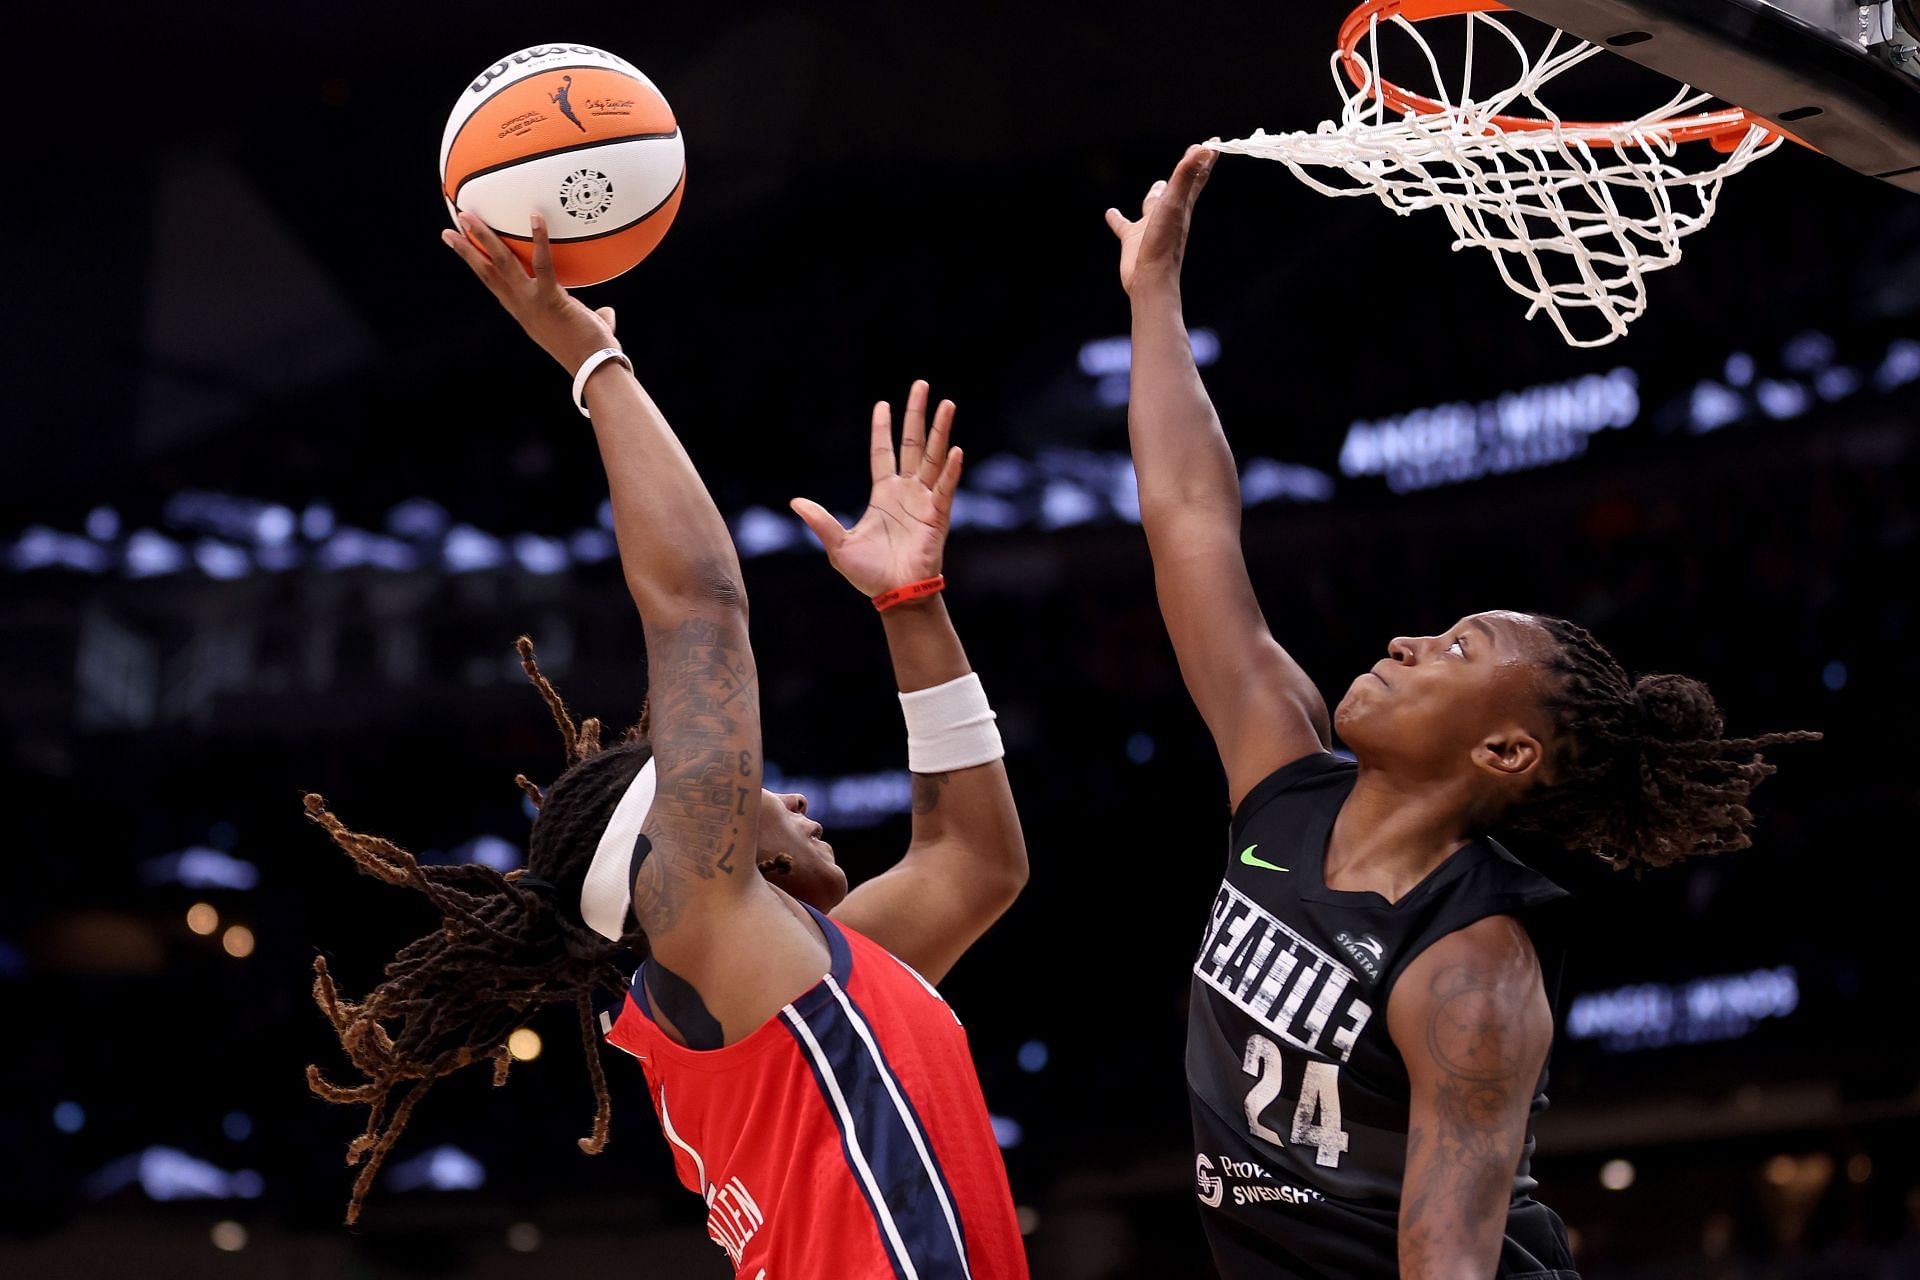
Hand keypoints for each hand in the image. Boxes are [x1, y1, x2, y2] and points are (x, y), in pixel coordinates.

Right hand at [441, 212, 619, 375]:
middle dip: (467, 250)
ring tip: (467, 216)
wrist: (595, 370)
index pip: (495, 285)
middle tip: (449, 230)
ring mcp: (532, 303)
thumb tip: (607, 314)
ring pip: (501, 265)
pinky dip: (539, 239)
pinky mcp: (550, 299)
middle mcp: (521, 307)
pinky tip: (534, 216)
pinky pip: (541, 265)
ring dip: (483, 238)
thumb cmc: (593, 353)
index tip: (464, 251)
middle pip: (487, 273)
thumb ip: (595, 318)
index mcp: (524, 313)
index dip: (478, 267)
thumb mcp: (587, 331)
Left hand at [790, 381, 962, 597]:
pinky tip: (956, 449)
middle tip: (921, 385)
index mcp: (883, 495)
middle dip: (917, 415)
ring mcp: (924, 502)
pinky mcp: (937, 517)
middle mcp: (906, 492)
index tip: (882, 404)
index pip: (883, 453)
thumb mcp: (838, 545)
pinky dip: (950, 470)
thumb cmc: (869, 575)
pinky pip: (945, 488)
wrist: (894, 595)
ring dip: (940, 431)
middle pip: (913, 444)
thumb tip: (794, 502)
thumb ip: (820, 521)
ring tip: (947, 403)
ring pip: (933, 458)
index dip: (883, 428)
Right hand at [1104, 144, 1215, 296]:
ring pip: (1153, 205)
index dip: (1205, 160)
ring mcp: (1150, 227)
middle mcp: (1168, 214)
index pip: (1196, 176)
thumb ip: (1186, 175)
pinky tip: (1110, 213)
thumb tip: (1206, 149)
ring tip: (1156, 185)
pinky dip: (1117, 218)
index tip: (1213, 144)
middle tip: (1190, 161)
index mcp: (1182, 204)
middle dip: (1185, 174)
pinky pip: (1123, 225)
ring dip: (1154, 194)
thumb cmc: (1164, 243)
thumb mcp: (1174, 203)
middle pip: (1179, 188)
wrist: (1150, 280)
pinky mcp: (1132, 241)